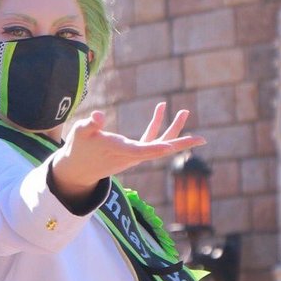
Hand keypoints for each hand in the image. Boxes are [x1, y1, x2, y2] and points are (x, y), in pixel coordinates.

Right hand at [50, 102, 204, 205]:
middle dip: (180, 143)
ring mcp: (134, 154)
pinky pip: (150, 139)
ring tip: (184, 111)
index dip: (156, 148)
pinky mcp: (132, 151)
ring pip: (158, 143)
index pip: (142, 151)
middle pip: (159, 150)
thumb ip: (90, 124)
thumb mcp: (80, 133)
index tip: (171, 146)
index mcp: (120, 151)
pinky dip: (157, 125)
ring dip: (172, 129)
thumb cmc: (78, 149)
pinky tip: (161, 109)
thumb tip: (99, 116)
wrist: (78, 170)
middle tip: (202, 139)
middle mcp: (131, 156)